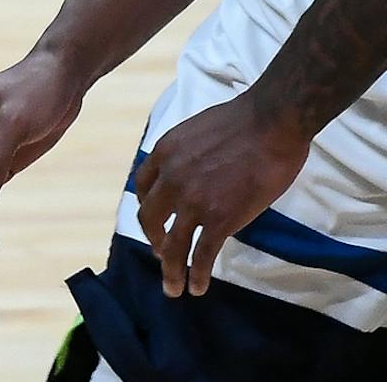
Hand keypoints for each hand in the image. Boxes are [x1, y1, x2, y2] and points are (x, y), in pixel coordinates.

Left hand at [133, 95, 308, 297]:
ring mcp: (194, 202)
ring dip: (170, 270)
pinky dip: (196, 274)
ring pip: (173, 244)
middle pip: (150, 218)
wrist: (268, 124)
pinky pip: (202, 254)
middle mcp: (171, 179)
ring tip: (173, 289)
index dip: (147, 207)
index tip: (155, 221)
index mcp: (163, 153)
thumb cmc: (240, 122)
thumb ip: (186, 155)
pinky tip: (198, 288)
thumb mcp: (194, 131)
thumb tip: (192, 171)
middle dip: (154, 241)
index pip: (143, 186)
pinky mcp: (220, 219)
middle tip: (162, 255)